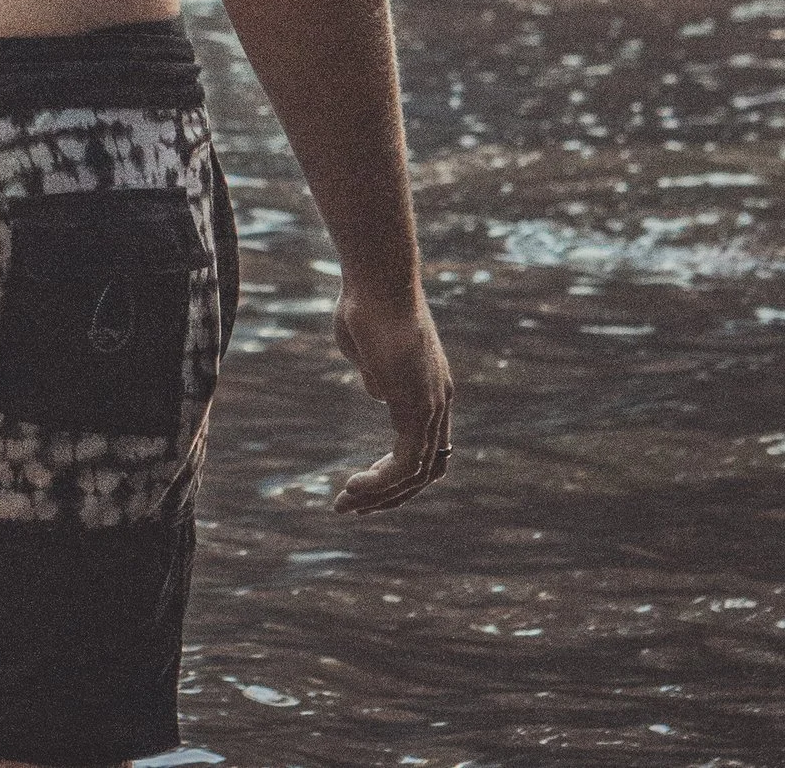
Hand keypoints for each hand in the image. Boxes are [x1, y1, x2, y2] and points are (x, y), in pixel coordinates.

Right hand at [329, 283, 451, 513]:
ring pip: (416, 473)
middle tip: (352, 506)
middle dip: (388, 494)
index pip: (427, 448)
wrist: (377, 279)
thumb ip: (376, 373)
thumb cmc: (365, 302)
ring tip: (345, 504)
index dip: (398, 473)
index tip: (364, 484)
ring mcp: (432, 405)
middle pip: (426, 468)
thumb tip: (378, 392)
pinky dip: (380, 484)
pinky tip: (353, 487)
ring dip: (379, 496)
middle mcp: (439, 400)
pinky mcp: (417, 406)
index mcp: (431, 386)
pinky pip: (405, 464)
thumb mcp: (370, 347)